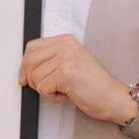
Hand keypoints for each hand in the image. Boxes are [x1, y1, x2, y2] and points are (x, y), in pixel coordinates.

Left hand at [18, 34, 135, 123]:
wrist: (113, 97)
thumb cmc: (93, 85)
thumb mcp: (71, 63)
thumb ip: (52, 59)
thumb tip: (25, 68)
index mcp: (65, 40)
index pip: (32, 47)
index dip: (25, 65)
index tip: (26, 77)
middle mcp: (65, 45)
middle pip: (29, 61)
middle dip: (32, 79)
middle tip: (47, 87)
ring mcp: (65, 58)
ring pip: (35, 77)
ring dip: (46, 90)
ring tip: (64, 90)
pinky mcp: (65, 73)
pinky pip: (43, 89)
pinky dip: (52, 97)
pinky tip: (67, 95)